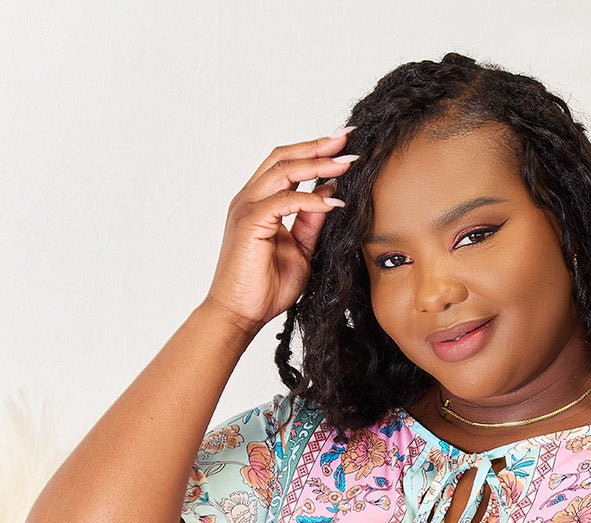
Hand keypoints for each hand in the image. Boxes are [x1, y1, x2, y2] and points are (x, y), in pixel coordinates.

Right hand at [201, 131, 356, 337]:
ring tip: (347, 162)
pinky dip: (311, 199)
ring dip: (318, 164)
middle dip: (318, 146)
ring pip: (284, 171)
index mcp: (259, 202)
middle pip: (284, 157)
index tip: (343, 144)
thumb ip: (312, 222)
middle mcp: (250, 198)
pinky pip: (285, 201)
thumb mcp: (301, 250)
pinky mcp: (250, 223)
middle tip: (348, 137)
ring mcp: (247, 208)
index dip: (314, 151)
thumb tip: (330, 193)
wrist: (240, 315)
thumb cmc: (265, 288)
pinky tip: (334, 202)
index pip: (286, 164)